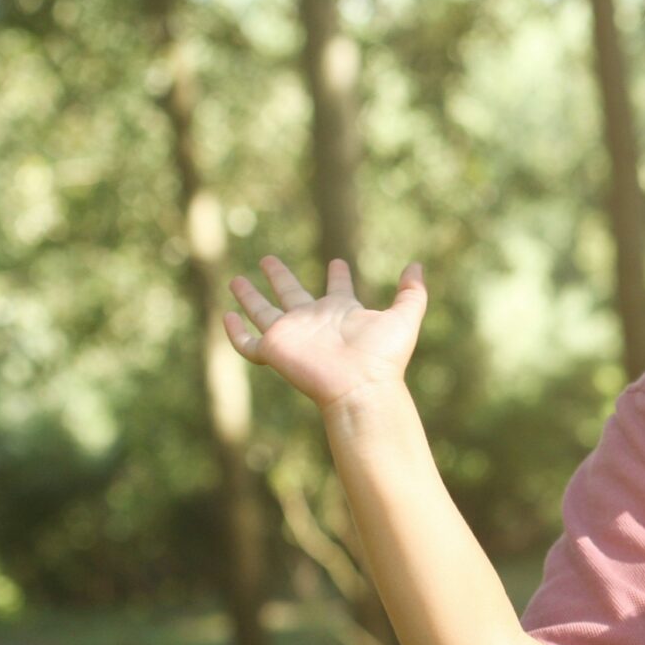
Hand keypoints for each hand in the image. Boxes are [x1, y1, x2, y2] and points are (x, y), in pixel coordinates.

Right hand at [223, 255, 427, 410]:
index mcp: (341, 311)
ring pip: (263, 312)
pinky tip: (227, 316)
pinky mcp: (274, 351)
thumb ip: (412, 292)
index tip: (338, 262)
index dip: (338, 275)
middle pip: (291, 293)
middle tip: (268, 259)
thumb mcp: (404, 317)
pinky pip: (248, 342)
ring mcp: (291, 336)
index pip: (337, 289)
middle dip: (280, 277)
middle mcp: (313, 321)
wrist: (361, 386)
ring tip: (235, 279)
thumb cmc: (383, 356)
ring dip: (249, 296)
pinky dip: (235, 331)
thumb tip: (417, 266)